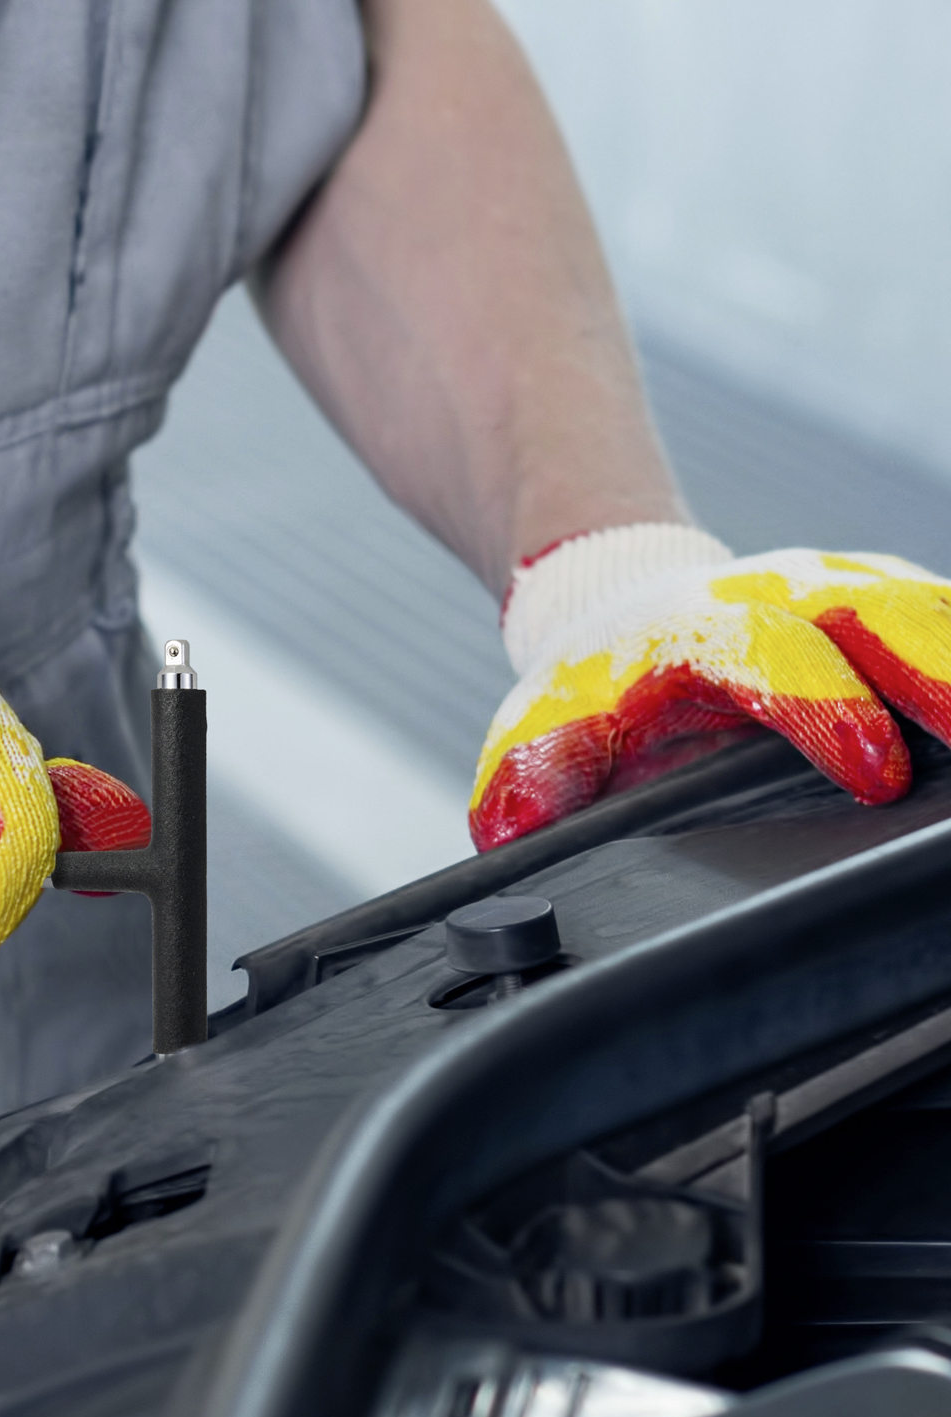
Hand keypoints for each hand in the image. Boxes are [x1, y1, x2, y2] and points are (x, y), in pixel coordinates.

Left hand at [471, 525, 950, 850]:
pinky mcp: (896, 605)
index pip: (767, 653)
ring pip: (929, 610)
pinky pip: (946, 623)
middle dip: (935, 672)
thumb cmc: (600, 690)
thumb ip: (535, 771)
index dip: (820, 704)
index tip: (870, 767)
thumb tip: (510, 823)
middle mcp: (784, 595)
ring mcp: (849, 593)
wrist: (622, 603)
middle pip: (879, 613)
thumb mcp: (550, 724)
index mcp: (700, 629)